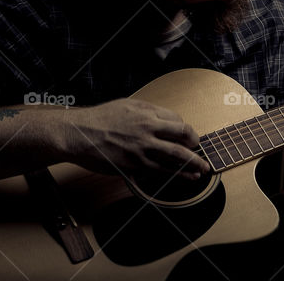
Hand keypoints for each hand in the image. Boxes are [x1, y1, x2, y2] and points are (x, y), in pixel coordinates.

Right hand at [64, 98, 209, 180]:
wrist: (79, 134)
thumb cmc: (101, 118)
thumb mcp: (128, 105)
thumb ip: (148, 112)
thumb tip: (166, 120)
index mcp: (148, 115)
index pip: (178, 123)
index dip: (187, 132)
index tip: (189, 138)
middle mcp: (148, 131)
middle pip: (183, 139)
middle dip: (197, 148)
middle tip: (203, 155)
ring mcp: (141, 150)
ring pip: (174, 159)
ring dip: (191, 165)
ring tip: (201, 170)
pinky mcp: (132, 166)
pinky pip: (158, 172)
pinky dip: (174, 175)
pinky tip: (183, 178)